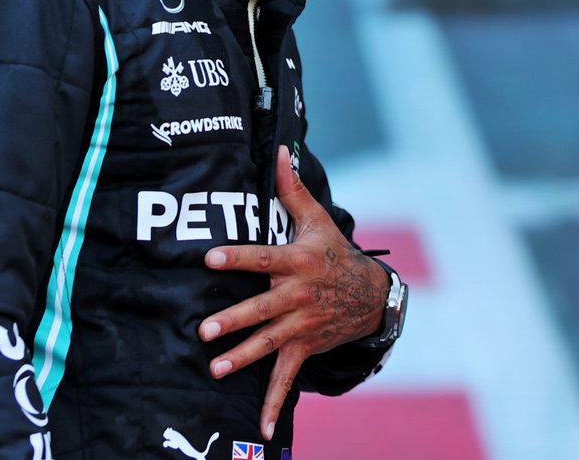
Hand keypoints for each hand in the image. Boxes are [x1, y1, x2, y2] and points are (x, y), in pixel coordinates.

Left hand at [198, 145, 388, 439]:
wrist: (373, 295)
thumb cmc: (334, 252)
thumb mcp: (316, 220)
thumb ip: (291, 190)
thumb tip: (279, 151)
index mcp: (297, 262)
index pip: (263, 258)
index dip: (237, 257)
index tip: (210, 258)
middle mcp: (299, 296)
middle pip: (263, 308)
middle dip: (236, 319)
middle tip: (205, 328)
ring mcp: (303, 325)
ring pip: (269, 343)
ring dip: (243, 357)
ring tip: (215, 368)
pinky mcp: (306, 348)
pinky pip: (286, 377)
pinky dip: (272, 403)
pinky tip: (258, 427)